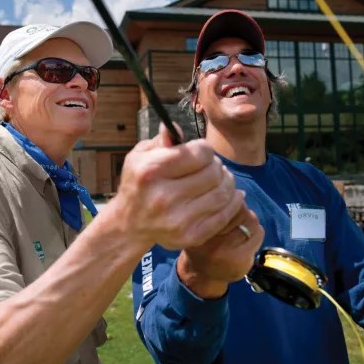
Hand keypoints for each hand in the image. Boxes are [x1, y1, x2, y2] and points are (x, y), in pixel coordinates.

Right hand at [107, 123, 243, 250]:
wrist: (130, 225)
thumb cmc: (138, 184)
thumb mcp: (140, 156)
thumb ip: (161, 141)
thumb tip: (177, 128)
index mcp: (151, 171)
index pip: (200, 153)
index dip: (204, 149)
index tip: (200, 152)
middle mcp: (164, 196)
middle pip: (214, 172)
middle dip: (216, 165)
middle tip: (212, 166)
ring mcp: (179, 219)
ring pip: (223, 193)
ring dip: (227, 182)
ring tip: (221, 178)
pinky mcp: (191, 236)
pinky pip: (225, 215)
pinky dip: (233, 201)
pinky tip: (232, 194)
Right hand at [177, 205, 263, 298]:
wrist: (201, 275)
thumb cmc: (200, 244)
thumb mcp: (197, 224)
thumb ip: (212, 208)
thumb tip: (234, 191)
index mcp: (196, 226)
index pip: (221, 202)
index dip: (229, 197)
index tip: (228, 198)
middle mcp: (210, 240)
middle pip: (238, 210)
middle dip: (240, 208)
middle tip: (236, 214)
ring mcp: (226, 251)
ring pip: (250, 220)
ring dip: (249, 219)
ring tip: (241, 226)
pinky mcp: (242, 260)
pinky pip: (258, 234)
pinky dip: (256, 231)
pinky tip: (246, 237)